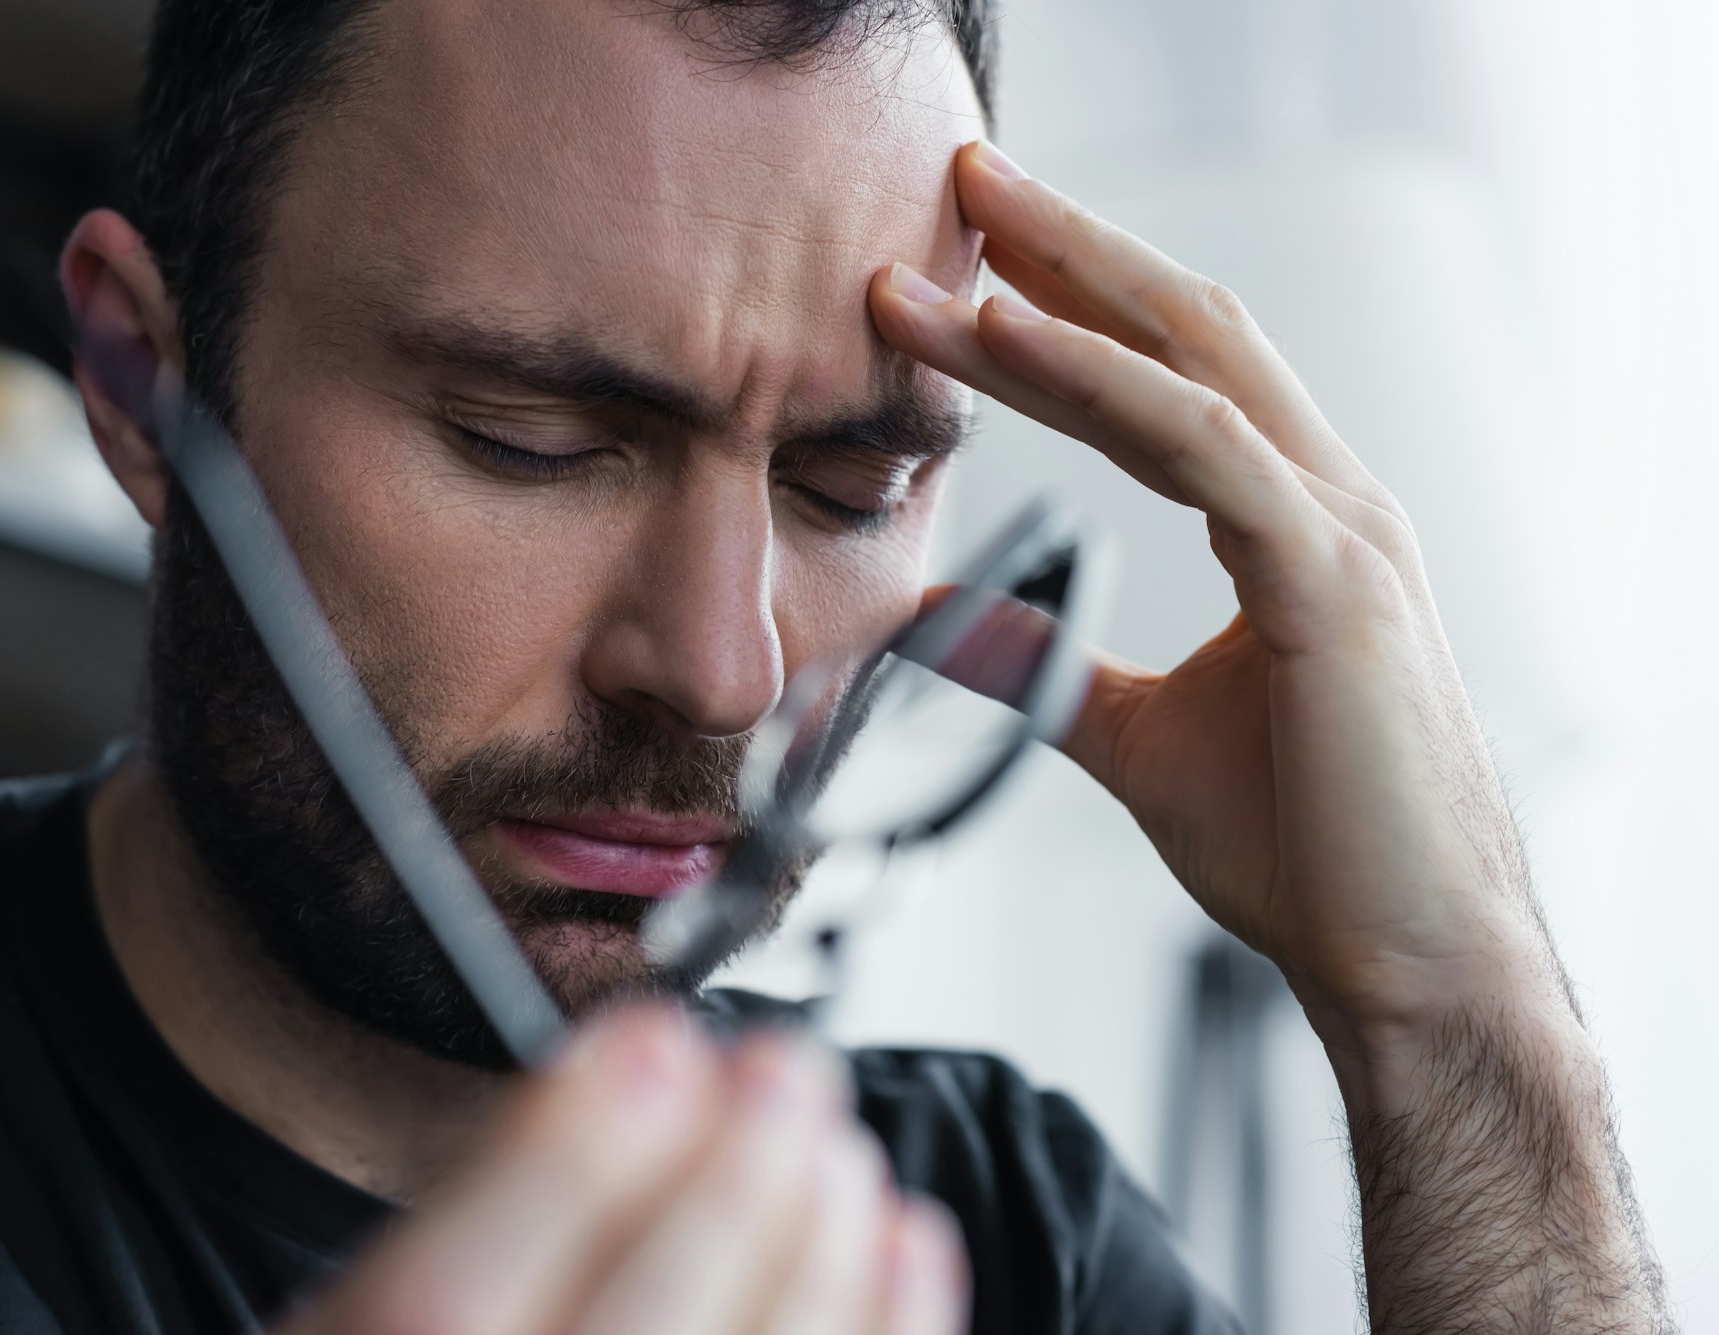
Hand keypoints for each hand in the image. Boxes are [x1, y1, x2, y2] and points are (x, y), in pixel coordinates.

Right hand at [280, 1006, 967, 1334]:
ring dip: (818, 1265)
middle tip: (785, 1073)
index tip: (650, 1044)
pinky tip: (903, 1249)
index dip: (564, 1164)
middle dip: (726, 1194)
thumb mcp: (359, 1320)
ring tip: (842, 1153)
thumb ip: (466, 1227)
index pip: (442, 1308)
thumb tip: (625, 1079)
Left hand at [871, 140, 1563, 1047]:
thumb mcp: (1138, 736)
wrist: (1406, 968)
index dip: (1070, 307)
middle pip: (1186, 326)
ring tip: (955, 239)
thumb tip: (945, 623)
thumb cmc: (1303, 851)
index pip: (1169, 375)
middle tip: (964, 179)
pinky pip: (1203, 447)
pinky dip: (1100, 384)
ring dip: (1061, 290)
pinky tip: (1011, 338)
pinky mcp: (1332, 584)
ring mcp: (1341, 532)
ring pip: (1191, 362)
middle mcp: (1326, 500)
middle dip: (1070, 245)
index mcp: (1292, 524)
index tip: (966, 263)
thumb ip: (1049, 668)